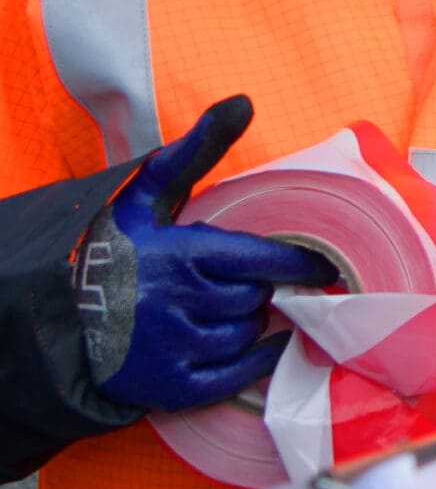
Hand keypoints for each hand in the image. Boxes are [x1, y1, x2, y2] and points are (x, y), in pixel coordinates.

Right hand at [72, 96, 337, 412]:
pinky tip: (267, 345)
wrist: (56, 318)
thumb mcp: (149, 194)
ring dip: (254, 321)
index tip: (326, 265)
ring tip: (242, 307)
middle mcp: (179, 302)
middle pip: (256, 296)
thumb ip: (198, 150)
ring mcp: (172, 347)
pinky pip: (233, 377)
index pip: (262, 259)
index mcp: (182, 253)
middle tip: (257, 283)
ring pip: (246, 332)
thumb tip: (242, 102)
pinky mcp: (167, 386)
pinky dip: (257, 361)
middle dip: (261, 288)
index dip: (300, 263)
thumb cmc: (112, 249)